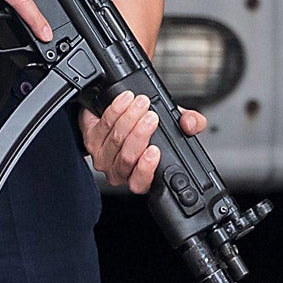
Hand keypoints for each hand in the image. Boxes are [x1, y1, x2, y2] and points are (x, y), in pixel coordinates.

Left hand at [80, 89, 207, 193]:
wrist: (121, 115)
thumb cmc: (149, 127)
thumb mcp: (175, 125)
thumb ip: (190, 124)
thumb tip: (191, 124)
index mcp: (141, 175)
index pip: (140, 182)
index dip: (146, 168)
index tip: (155, 150)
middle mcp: (119, 171)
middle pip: (127, 157)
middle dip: (140, 133)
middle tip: (151, 116)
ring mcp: (103, 158)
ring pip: (115, 141)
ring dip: (128, 118)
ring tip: (140, 103)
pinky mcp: (91, 140)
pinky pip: (102, 126)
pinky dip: (115, 111)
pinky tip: (125, 101)